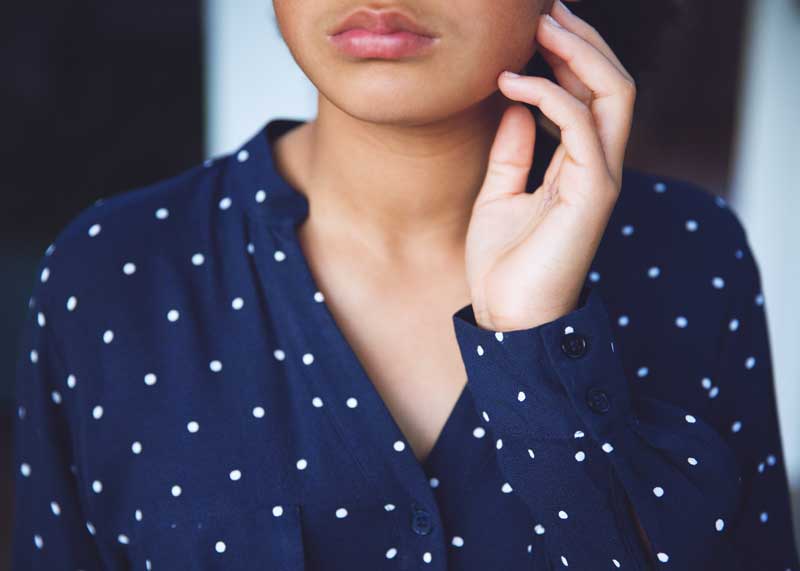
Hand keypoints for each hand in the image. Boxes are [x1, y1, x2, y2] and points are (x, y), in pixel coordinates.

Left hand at [465, 0, 635, 330]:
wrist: (507, 318)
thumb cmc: (503, 263)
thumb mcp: (499, 192)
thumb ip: (512, 148)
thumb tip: (514, 101)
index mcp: (579, 166)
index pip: (591, 94)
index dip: (569, 54)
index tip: (534, 25)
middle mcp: (598, 166)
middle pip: (611, 83)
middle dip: (581, 39)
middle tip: (543, 8)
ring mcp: (601, 178)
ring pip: (613, 93)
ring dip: (578, 50)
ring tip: (539, 23)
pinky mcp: (593, 193)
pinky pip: (580, 125)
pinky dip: (548, 93)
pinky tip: (511, 82)